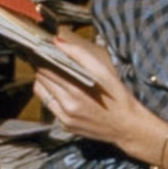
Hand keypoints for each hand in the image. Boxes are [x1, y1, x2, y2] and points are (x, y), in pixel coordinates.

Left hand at [33, 31, 157, 156]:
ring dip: (45, 84)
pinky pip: (50, 107)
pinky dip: (53, 98)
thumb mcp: (103, 72)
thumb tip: (58, 42)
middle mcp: (67, 106)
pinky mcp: (65, 126)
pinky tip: (65, 93)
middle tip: (49, 62)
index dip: (42, 59)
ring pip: (41, 94)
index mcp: (75, 90)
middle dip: (43, 69)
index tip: (42, 51)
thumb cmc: (116, 96)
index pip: (45, 69)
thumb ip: (79, 54)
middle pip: (40, 81)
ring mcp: (64, 119)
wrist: (127, 126)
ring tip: (56, 77)